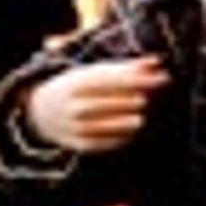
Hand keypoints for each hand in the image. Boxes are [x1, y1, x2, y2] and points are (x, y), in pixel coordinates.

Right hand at [25, 57, 168, 152]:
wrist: (43, 111)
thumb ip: (129, 69)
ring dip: (124, 123)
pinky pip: (100, 144)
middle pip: (106, 103)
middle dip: (128, 102)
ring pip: (102, 126)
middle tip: (144, 101)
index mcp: (79, 83)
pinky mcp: (77, 143)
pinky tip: (130, 134)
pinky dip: (117, 140)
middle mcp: (73, 104)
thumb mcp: (98, 74)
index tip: (162, 80)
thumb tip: (156, 62)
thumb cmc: (84, 88)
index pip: (112, 80)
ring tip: (140, 120)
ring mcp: (73, 125)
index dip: (138, 80)